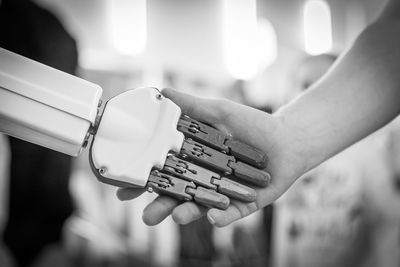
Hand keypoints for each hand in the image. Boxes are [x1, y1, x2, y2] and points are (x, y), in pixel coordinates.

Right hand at [117, 88, 305, 226]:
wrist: (287, 138)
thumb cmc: (253, 124)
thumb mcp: (219, 112)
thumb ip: (191, 106)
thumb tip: (160, 91)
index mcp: (195, 162)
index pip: (165, 173)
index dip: (146, 181)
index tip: (124, 189)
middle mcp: (206, 180)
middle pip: (179, 197)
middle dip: (161, 208)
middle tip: (145, 218)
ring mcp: (224, 194)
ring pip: (202, 209)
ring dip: (188, 215)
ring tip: (177, 218)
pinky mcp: (245, 205)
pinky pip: (232, 215)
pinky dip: (223, 217)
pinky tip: (213, 218)